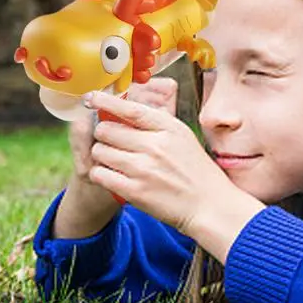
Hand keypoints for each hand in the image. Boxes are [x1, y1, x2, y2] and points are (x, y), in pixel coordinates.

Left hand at [85, 89, 263, 260]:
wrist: (209, 205)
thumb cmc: (195, 170)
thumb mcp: (182, 136)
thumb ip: (156, 123)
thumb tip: (125, 108)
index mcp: (168, 128)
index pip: (130, 109)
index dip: (106, 101)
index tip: (92, 97)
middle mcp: (155, 146)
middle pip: (107, 130)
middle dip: (103, 133)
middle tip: (109, 140)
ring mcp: (144, 169)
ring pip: (100, 151)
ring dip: (101, 154)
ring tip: (112, 160)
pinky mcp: (135, 192)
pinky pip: (100, 174)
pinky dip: (100, 173)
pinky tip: (110, 175)